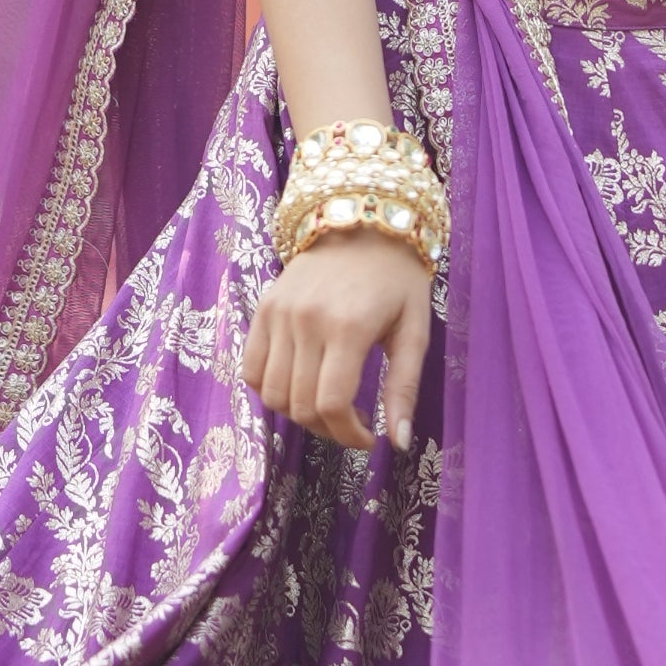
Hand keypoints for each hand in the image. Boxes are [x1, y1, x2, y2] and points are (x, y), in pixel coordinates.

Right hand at [244, 227, 434, 450]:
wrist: (363, 222)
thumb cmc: (397, 280)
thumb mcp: (414, 331)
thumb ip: (404, 388)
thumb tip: (397, 443)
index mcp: (349, 328)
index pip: (331, 405)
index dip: (348, 436)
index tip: (368, 438)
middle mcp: (306, 321)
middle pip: (300, 406)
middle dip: (328, 429)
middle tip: (351, 422)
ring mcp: (278, 314)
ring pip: (272, 394)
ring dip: (298, 414)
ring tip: (325, 405)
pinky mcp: (262, 309)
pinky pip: (251, 369)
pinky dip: (270, 390)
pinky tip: (298, 385)